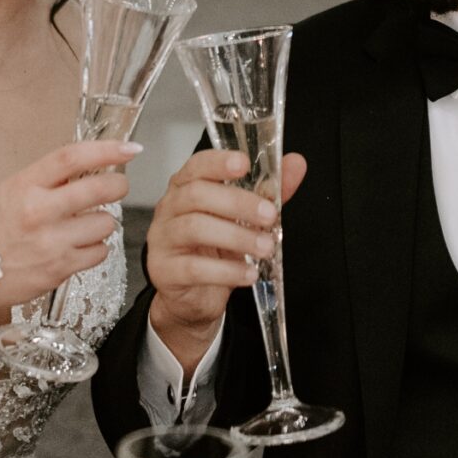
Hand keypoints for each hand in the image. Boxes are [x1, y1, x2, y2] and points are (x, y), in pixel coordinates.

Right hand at [0, 138, 138, 312]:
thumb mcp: (14, 189)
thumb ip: (50, 177)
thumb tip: (95, 163)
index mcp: (26, 185)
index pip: (71, 157)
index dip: (107, 150)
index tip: (130, 148)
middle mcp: (39, 211)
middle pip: (99, 189)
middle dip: (118, 185)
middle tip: (117, 187)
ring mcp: (51, 242)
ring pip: (105, 223)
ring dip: (101, 223)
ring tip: (83, 226)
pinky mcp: (60, 269)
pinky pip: (100, 251)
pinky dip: (95, 248)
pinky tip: (78, 246)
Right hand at [145, 146, 308, 373]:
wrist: (192, 296)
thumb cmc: (213, 249)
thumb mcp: (242, 219)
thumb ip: (267, 192)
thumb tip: (295, 165)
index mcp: (186, 187)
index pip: (197, 165)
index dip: (219, 162)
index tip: (244, 164)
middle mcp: (169, 208)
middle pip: (197, 194)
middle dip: (237, 202)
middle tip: (269, 216)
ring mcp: (162, 239)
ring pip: (194, 228)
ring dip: (237, 237)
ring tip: (266, 248)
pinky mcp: (164, 271)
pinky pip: (194, 268)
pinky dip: (226, 271)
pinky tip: (248, 273)